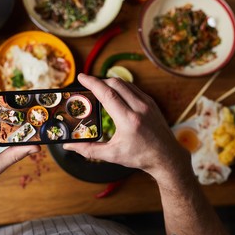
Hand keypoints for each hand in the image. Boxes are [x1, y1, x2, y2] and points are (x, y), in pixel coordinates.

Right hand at [64, 74, 190, 180]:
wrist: (166, 156)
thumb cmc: (140, 156)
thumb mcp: (112, 155)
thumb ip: (88, 149)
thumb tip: (68, 146)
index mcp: (128, 121)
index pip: (107, 94)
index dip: (92, 83)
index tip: (81, 77)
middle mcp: (139, 108)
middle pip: (115, 84)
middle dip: (99, 81)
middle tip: (87, 84)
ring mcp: (147, 103)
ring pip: (124, 83)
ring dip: (109, 83)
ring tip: (98, 88)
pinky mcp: (151, 102)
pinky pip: (133, 88)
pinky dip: (121, 87)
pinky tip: (114, 94)